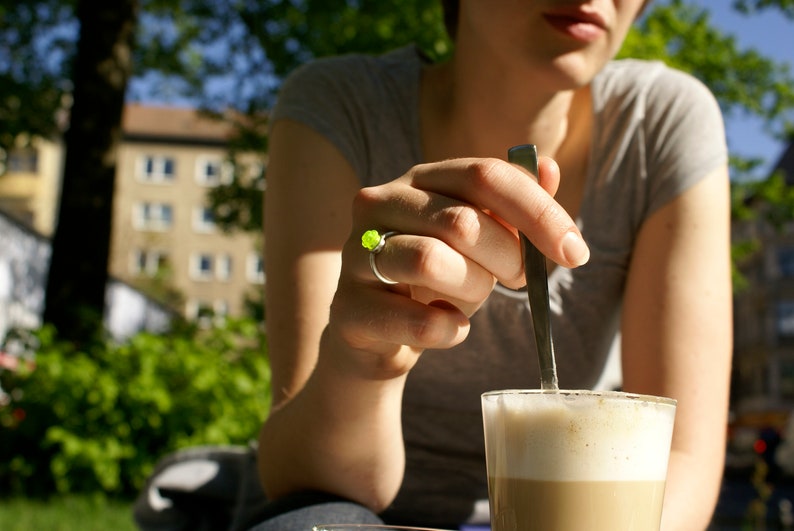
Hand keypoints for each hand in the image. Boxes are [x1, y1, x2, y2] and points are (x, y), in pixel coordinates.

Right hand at [326, 156, 588, 378]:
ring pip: (430, 262)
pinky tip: (451, 328)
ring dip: (472, 290)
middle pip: (463, 222)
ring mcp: (355, 254)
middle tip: (517, 281)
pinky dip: (448, 330)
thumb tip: (551, 168)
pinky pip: (414, 320)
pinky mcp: (348, 308)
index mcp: (420, 178)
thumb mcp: (484, 238)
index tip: (576, 252)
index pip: (485, 174)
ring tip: (471, 300)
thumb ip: (514, 205)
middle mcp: (380, 203)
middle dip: (509, 260)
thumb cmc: (439, 277)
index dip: (540, 212)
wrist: (379, 332)